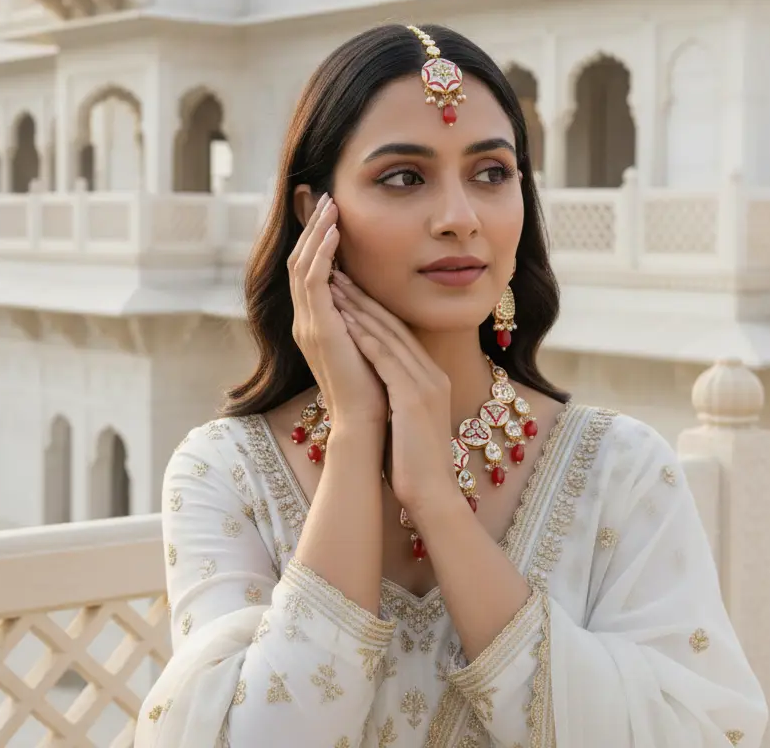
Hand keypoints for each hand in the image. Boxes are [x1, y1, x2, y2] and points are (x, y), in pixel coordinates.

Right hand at [288, 194, 387, 432]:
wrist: (366, 423)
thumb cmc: (373, 388)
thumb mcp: (366, 342)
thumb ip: (361, 318)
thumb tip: (372, 294)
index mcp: (315, 323)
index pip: (308, 271)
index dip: (316, 240)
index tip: (330, 212)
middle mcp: (304, 320)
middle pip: (299, 260)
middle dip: (312, 227)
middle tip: (325, 197)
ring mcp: (307, 324)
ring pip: (302, 264)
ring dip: (316, 231)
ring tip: (331, 204)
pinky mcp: (318, 328)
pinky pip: (314, 280)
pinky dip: (322, 253)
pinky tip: (335, 232)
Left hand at [329, 272, 458, 523]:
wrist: (434, 496)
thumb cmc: (415, 465)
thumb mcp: (410, 420)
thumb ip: (400, 395)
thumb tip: (380, 384)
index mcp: (431, 378)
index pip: (399, 333)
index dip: (373, 308)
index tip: (348, 288)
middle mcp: (431, 374)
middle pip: (394, 326)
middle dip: (363, 298)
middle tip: (338, 273)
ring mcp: (425, 384)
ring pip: (389, 336)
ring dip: (360, 309)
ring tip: (335, 287)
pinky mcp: (413, 398)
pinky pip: (387, 360)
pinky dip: (366, 339)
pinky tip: (346, 321)